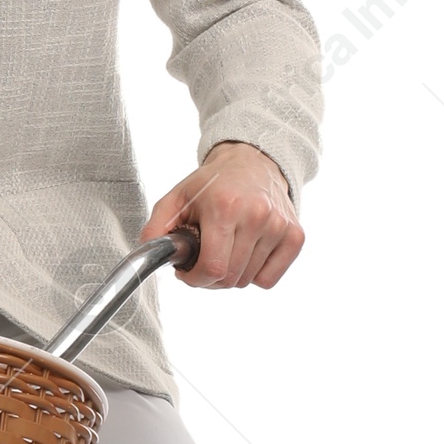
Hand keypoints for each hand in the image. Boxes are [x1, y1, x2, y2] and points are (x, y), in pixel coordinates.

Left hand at [141, 142, 303, 289]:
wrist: (253, 162)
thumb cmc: (213, 183)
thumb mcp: (177, 197)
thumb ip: (157, 227)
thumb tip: (148, 254)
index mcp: (225, 206)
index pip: (212, 268)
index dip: (195, 279)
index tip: (188, 272)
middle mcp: (257, 215)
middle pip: (229, 278)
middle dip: (209, 278)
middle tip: (204, 259)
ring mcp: (279, 226)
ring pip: (247, 280)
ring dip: (231, 275)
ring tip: (225, 250)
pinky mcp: (295, 235)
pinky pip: (269, 279)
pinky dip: (254, 274)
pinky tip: (246, 253)